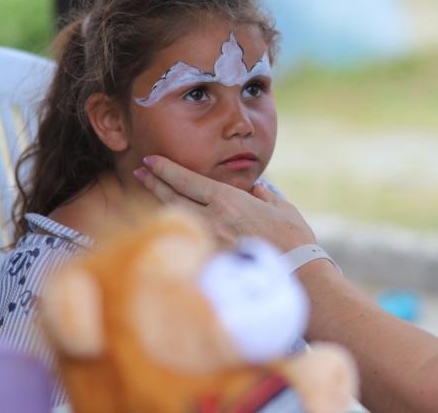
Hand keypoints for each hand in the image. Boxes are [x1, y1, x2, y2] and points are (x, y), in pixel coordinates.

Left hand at [134, 156, 316, 251]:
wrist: (299, 277)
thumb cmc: (294, 240)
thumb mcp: (282, 208)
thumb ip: (265, 195)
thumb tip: (256, 190)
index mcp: (228, 200)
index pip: (186, 180)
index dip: (164, 168)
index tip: (150, 160)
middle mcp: (212, 219)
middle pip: (172, 196)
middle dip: (152, 182)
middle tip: (139, 172)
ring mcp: (207, 243)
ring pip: (173, 219)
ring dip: (158, 204)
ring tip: (147, 194)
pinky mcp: (207, 263)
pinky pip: (183, 243)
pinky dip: (172, 232)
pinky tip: (164, 227)